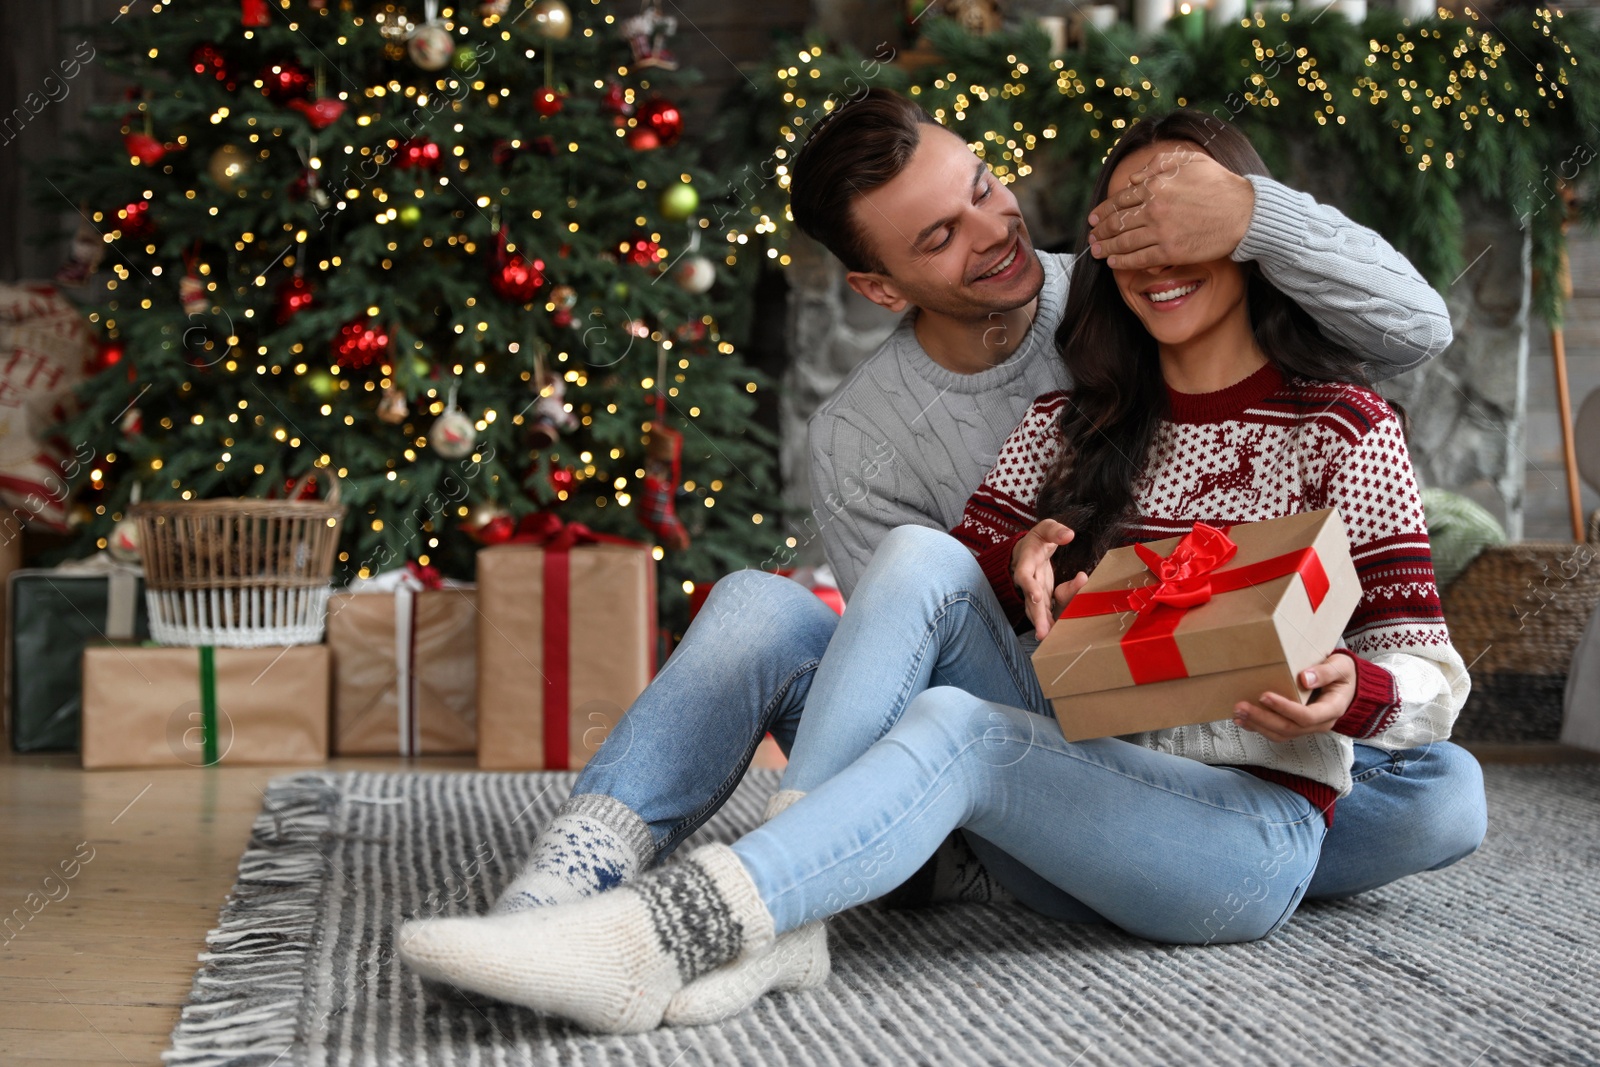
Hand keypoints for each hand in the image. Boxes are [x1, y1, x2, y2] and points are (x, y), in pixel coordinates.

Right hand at [1011, 518, 1089, 640]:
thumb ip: (1055, 531)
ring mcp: (1034, 591)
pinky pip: (1045, 611)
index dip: (1029, 586)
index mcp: (1026, 562)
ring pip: (1036, 610)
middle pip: (1030, 600)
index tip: (1036, 597)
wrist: (1027, 550)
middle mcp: (1028, 580)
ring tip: (1048, 638)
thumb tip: (1069, 535)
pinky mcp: (1042, 597)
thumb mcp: (1045, 528)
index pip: (1024, 575)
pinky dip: (1050, 622)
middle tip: (1042, 632)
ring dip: (1042, 624)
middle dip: (1037, 616)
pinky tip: (1056, 635)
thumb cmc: (1037, 539)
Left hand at [1086, 149, 1255, 270]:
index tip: (1094, 218)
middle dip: (1100, 230)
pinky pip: (1138, 259)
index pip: (1120, 200)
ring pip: (1124, 241)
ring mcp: (1160, 231)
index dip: (1103, 211)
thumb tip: (1133, 178)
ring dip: (1106, 247)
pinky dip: (1122, 261)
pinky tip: (1113, 262)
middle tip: (1091, 236)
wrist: (1244, 212)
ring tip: (1096, 251)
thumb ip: (1159, 165)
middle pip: (1117, 221)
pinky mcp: (1170, 251)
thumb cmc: (1220, 184)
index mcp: (1156, 185)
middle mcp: (1154, 207)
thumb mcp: (1190, 161)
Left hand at [1232, 652, 1356, 742]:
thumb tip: (1305, 679)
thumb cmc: (1344, 673)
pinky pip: (1277, 732)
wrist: (1349, 686)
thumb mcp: (1341, 667)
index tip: (1264, 696)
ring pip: (1281, 734)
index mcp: (1332, 709)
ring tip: (1237, 713)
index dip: (1284, 708)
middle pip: (1289, 728)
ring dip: (1257, 725)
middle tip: (1241, 706)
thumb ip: (1326, 672)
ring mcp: (1308, 727)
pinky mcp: (1297, 726)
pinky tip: (1243, 720)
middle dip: (1263, 718)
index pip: (1306, 716)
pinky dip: (1259, 728)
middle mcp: (1320, 723)